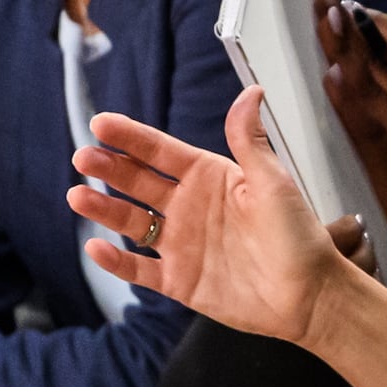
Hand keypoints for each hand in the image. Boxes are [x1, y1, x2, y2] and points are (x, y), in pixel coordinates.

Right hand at [71, 88, 367, 344]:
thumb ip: (249, 140)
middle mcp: (190, 207)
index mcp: (210, 178)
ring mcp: (181, 244)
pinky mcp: (179, 281)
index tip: (101, 124)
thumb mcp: (273, 182)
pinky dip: (116, 262)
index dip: (131, 138)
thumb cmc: (298, 237)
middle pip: (139, 183)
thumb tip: (251, 91)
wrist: (309, 296)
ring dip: (104, 209)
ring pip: (131, 222)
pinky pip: (139, 270)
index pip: (161, 152)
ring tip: (77, 196)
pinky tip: (95, 247)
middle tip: (83, 157)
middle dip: (109, 168)